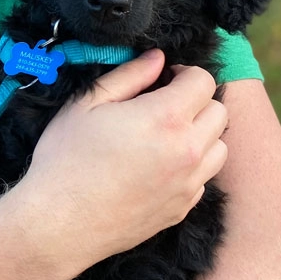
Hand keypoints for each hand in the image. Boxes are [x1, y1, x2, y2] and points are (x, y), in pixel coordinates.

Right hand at [7, 49, 227, 278]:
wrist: (60, 221)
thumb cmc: (67, 155)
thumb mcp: (89, 102)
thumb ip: (129, 75)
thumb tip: (157, 58)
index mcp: (165, 117)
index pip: (204, 81)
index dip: (184, 72)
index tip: (163, 77)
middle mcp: (188, 150)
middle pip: (219, 112)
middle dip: (195, 99)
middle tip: (163, 101)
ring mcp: (189, 184)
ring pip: (220, 146)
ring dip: (200, 132)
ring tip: (165, 132)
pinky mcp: (183, 208)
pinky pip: (204, 177)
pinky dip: (192, 163)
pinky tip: (159, 162)